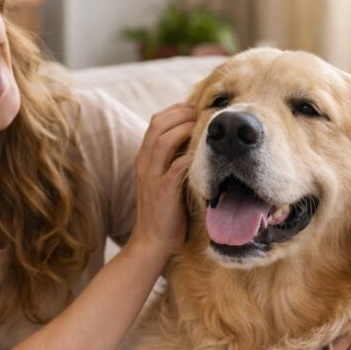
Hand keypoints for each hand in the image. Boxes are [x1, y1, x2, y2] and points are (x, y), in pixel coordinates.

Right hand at [128, 102, 196, 257]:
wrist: (152, 241)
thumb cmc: (165, 211)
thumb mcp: (165, 179)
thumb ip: (174, 159)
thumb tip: (196, 140)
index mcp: (145, 158)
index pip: (156, 121)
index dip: (177, 110)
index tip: (197, 108)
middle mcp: (144, 163)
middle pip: (158, 125)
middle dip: (182, 114)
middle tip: (202, 113)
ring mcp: (151, 176)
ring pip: (163, 140)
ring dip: (185, 129)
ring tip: (203, 128)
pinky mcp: (162, 191)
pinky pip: (176, 166)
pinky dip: (190, 156)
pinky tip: (205, 153)